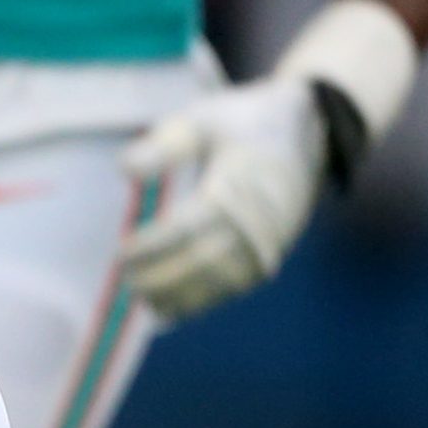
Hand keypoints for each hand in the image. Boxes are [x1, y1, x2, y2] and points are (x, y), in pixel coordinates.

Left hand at [111, 0, 417, 318]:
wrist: (305, 126)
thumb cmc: (240, 121)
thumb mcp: (201, 118)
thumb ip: (165, 145)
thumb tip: (125, 169)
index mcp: (240, 182)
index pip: (192, 224)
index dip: (156, 244)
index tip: (122, 252)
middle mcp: (260, 216)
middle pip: (207, 258)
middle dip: (164, 276)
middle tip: (126, 283)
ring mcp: (271, 237)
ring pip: (225, 278)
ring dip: (184, 295)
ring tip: (144, 302)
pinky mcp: (274, 249)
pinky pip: (239, 283)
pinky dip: (206, 299)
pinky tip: (173, 309)